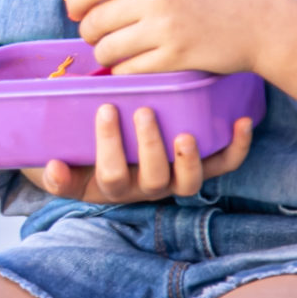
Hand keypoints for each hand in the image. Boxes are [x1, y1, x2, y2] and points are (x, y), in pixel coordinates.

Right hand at [28, 106, 254, 203]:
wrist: (105, 159)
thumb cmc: (78, 157)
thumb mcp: (59, 167)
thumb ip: (55, 173)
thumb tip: (54, 169)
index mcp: (112, 187)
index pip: (112, 176)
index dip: (110, 147)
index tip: (105, 110)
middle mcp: (147, 188)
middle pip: (154, 180)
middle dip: (149, 147)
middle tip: (144, 113)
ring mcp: (174, 178)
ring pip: (189, 182)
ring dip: (190, 159)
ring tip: (186, 135)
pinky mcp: (198, 167)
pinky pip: (222, 165)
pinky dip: (236, 147)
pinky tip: (242, 122)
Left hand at [66, 0, 273, 76]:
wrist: (263, 21)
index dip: (75, 2)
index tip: (75, 13)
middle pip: (94, 21)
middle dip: (90, 34)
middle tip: (101, 38)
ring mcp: (165, 28)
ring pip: (107, 49)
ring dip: (107, 55)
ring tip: (120, 53)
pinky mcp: (176, 58)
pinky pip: (129, 70)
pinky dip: (126, 71)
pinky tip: (137, 65)